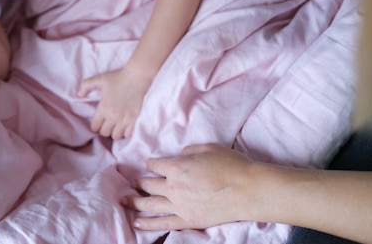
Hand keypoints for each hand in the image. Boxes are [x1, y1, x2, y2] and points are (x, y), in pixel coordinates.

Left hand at [78, 67, 150, 139]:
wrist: (137, 77)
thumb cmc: (118, 78)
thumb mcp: (99, 79)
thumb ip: (86, 85)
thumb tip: (79, 95)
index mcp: (103, 107)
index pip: (94, 127)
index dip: (95, 125)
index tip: (98, 120)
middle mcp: (113, 116)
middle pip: (104, 133)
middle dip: (104, 129)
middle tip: (107, 122)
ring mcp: (124, 119)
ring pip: (116, 136)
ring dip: (114, 131)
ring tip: (115, 125)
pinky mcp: (134, 119)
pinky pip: (128, 134)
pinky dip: (125, 132)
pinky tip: (125, 126)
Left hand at [122, 144, 256, 229]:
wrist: (246, 190)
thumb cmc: (230, 165)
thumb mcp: (207, 147)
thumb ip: (188, 150)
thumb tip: (180, 155)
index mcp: (176, 167)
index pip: (155, 164)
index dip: (150, 163)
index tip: (148, 163)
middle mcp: (173, 186)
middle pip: (148, 184)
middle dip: (138, 183)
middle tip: (131, 183)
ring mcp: (179, 205)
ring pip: (149, 204)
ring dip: (134, 202)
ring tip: (124, 201)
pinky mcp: (187, 220)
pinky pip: (162, 223)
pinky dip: (147, 224)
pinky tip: (136, 222)